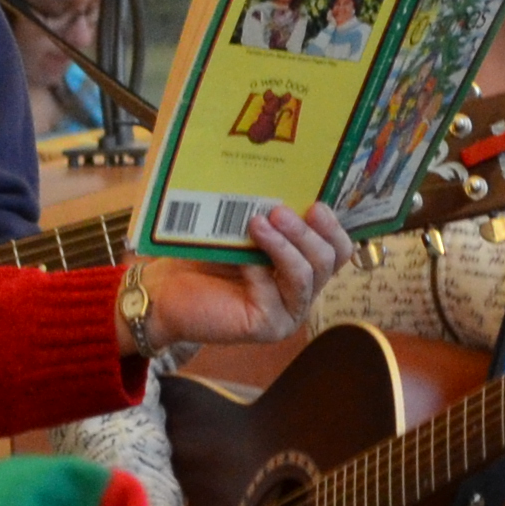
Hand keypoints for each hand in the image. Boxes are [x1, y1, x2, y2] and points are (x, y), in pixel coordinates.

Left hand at [138, 203, 357, 352]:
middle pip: (329, 259)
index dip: (333, 225)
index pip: (338, 246)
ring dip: (285, 246)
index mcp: (302, 261)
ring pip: (307, 276)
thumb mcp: (241, 226)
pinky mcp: (269, 326)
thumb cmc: (204, 254)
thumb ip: (267, 212)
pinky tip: (242, 260)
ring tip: (258, 223)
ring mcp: (288, 310)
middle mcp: (302, 288)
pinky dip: (260, 272)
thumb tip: (283, 180)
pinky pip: (277, 294)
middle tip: (279, 210)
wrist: (166, 289)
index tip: (315, 203)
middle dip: (306, 232)